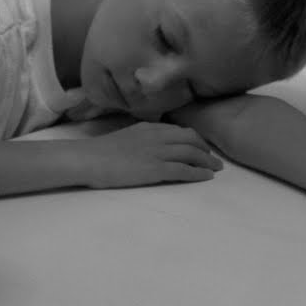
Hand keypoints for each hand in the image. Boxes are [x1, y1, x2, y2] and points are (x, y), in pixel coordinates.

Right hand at [75, 121, 223, 188]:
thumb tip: (150, 145)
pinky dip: (198, 173)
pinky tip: (206, 178)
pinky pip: (183, 170)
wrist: (89, 159)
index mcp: (149, 128)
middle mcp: (157, 137)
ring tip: (216, 169)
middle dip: (205, 149)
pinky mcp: (155, 170)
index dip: (194, 138)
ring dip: (207, 162)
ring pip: (191, 153)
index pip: (179, 130)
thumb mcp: (125, 137)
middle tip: (213, 158)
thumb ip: (141, 138)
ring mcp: (157, 152)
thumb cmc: (100, 152)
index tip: (201, 146)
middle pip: (190, 139)